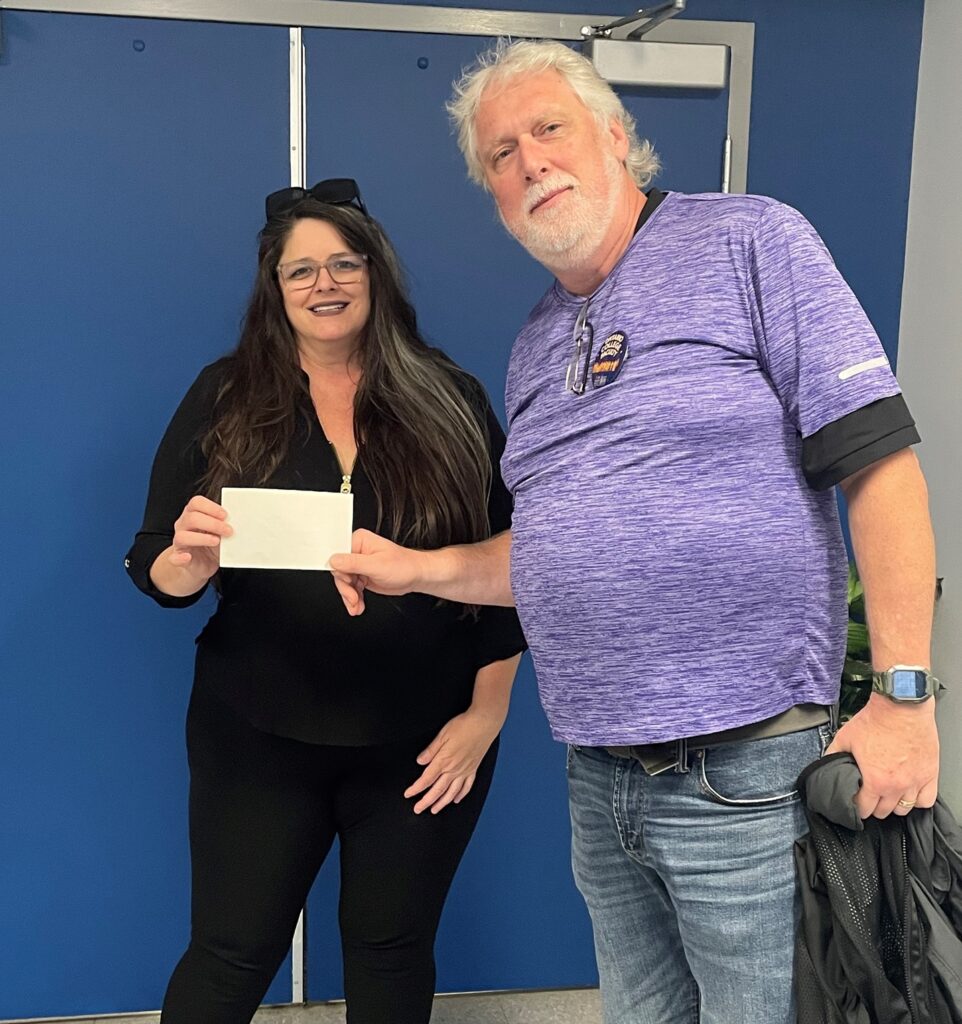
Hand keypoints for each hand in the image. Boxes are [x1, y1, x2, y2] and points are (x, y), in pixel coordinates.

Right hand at [167, 495, 231, 583]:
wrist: (203, 564)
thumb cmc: (213, 544)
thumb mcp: (221, 532)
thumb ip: (226, 525)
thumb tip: (241, 521)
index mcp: (193, 514)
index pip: (196, 503)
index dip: (211, 507)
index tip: (225, 515)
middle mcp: (184, 526)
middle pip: (191, 518)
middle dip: (212, 523)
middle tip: (228, 531)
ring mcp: (179, 542)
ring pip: (182, 536)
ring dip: (201, 538)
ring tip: (216, 541)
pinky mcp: (178, 558)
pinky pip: (174, 558)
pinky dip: (180, 558)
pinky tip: (188, 557)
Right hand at [329, 529, 424, 615]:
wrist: (416, 576)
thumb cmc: (404, 566)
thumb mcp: (377, 565)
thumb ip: (354, 563)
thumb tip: (334, 561)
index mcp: (359, 541)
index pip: (338, 556)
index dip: (340, 572)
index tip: (347, 584)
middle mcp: (357, 552)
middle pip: (340, 572)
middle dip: (346, 589)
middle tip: (353, 599)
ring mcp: (359, 564)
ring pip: (344, 583)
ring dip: (349, 597)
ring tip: (356, 606)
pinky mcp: (362, 575)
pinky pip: (351, 588)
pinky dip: (354, 599)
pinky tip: (358, 605)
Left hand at [404, 707, 503, 814]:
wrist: (484, 723)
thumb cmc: (464, 726)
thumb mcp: (442, 734)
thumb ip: (431, 750)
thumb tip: (420, 761)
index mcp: (444, 761)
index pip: (426, 779)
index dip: (416, 789)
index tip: (408, 794)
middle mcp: (454, 769)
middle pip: (437, 790)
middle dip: (426, 802)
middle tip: (418, 809)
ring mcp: (465, 771)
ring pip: (452, 793)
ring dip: (442, 803)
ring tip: (434, 810)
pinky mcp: (473, 769)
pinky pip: (467, 787)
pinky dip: (461, 795)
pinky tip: (456, 800)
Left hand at [826, 693, 938, 817]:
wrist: (901, 706)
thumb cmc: (876, 720)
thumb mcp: (845, 737)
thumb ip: (834, 754)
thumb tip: (825, 762)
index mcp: (875, 780)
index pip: (864, 809)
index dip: (857, 807)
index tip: (855, 802)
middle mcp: (896, 786)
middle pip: (884, 811)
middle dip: (873, 806)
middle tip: (869, 797)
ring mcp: (915, 781)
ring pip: (904, 809)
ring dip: (894, 805)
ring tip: (887, 795)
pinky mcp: (930, 774)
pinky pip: (926, 800)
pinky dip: (918, 800)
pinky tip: (909, 793)